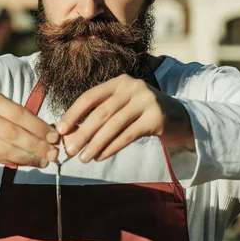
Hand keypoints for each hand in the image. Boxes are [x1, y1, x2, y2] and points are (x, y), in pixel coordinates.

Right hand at [0, 91, 58, 167]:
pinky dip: (14, 161)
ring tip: (44, 161)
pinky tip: (27, 163)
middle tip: (53, 154)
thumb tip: (46, 133)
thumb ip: (16, 117)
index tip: (54, 137)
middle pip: (13, 133)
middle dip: (36, 145)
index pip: (18, 113)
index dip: (39, 127)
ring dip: (27, 157)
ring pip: (4, 148)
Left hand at [56, 74, 193, 162]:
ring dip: (96, 143)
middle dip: (82, 132)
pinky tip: (101, 156)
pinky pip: (128, 135)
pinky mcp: (156, 117)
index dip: (73, 113)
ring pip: (114, 125)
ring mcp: (146, 100)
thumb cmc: (142, 114)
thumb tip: (71, 133)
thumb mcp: (122, 108)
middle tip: (69, 150)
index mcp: (119, 82)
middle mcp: (132, 87)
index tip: (60, 129)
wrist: (179, 118)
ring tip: (84, 158)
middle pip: (101, 112)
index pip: (90, 96)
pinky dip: (112, 147)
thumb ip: (100, 116)